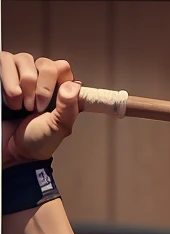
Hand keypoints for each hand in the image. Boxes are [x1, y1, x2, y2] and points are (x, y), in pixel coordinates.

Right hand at [1, 52, 80, 166]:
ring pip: (24, 60)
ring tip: (23, 106)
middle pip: (46, 63)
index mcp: (58, 88)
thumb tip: (73, 85)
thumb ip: (69, 107)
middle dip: (41, 90)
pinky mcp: (2, 70)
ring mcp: (19, 71)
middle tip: (36, 109)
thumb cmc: (38, 139)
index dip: (58, 82)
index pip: (63, 68)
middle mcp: (40, 76)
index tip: (53, 103)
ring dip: (24, 88)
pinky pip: (5, 60)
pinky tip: (12, 99)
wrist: (13, 148)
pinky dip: (9, 84)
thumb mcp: (59, 127)